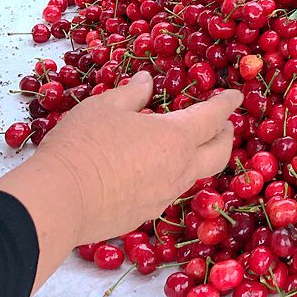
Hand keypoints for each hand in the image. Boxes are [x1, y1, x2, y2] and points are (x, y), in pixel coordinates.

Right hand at [0, 73, 239, 291]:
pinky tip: (153, 172)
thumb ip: (132, 93)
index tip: (236, 96)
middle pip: (219, 153)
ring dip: (199, 158)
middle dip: (226, 136)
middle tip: (223, 125)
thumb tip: (146, 81)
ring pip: (194, 175)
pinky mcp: (145, 215)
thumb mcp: (105, 107)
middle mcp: (179, 169)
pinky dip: (171, 177)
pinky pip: (167, 192)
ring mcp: (164, 196)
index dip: (226, 104)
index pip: (213, 117)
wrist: (60, 200)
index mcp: (176, 137)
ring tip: (187, 146)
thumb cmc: (84, 145)